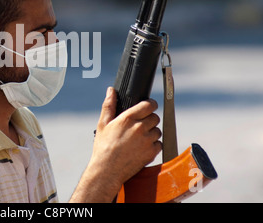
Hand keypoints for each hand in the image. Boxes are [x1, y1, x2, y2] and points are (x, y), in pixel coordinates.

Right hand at [70, 87, 161, 202]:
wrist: (107, 170)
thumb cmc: (103, 147)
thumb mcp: (103, 124)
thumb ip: (108, 105)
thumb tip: (111, 90)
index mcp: (128, 118)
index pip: (149, 105)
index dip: (150, 104)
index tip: (148, 107)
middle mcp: (139, 128)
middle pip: (155, 117)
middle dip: (149, 120)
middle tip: (140, 126)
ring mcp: (147, 141)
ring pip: (158, 131)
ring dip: (152, 133)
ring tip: (139, 139)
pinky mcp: (151, 153)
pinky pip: (159, 144)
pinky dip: (153, 145)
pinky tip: (142, 148)